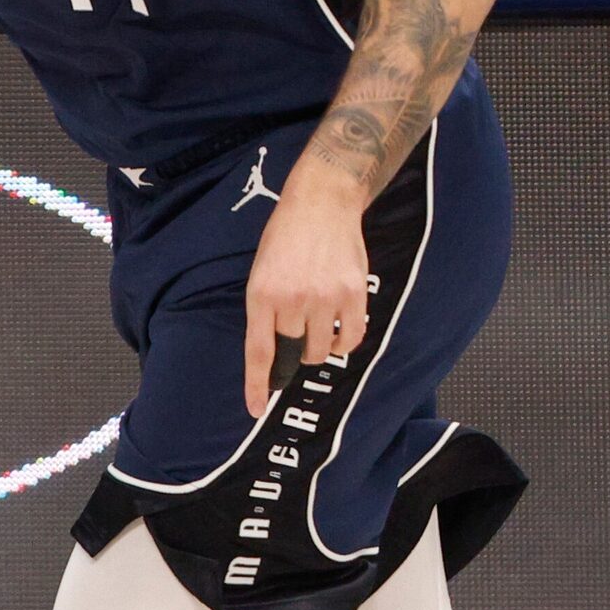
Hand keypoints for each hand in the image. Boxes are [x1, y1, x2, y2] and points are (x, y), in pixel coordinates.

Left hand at [241, 184, 367, 416]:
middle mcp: (293, 299)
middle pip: (294, 351)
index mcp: (262, 293)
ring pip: (322, 349)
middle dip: (293, 352)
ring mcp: (325, 297)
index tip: (256, 409)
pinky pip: (351, 338)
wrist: (322, 201)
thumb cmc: (286, 235)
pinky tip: (338, 327)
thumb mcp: (261, 270)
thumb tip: (274, 352)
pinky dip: (344, 341)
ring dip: (318, 345)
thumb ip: (266, 310)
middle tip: (297, 334)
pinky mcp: (354, 294)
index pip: (258, 351)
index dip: (256, 385)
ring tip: (318, 321)